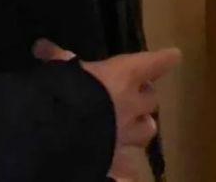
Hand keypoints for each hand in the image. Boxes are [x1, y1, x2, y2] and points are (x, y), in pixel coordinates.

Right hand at [33, 39, 179, 178]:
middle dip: (146, 96)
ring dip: (142, 126)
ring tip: (135, 126)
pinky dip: (129, 167)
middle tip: (139, 93)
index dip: (164, 59)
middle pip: (152, 99)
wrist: (65, 132)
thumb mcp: (61, 68)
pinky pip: (131, 166)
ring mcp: (128, 134)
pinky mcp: (119, 160)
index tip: (175, 55)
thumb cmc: (69, 90)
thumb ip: (56, 57)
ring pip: (147, 130)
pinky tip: (126, 171)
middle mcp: (131, 104)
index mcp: (123, 76)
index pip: (153, 63)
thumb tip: (41, 45)